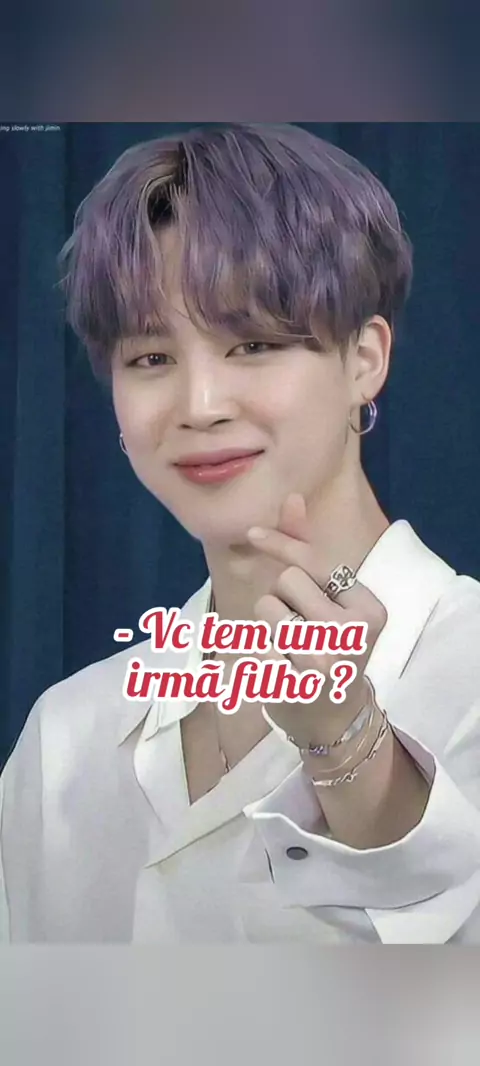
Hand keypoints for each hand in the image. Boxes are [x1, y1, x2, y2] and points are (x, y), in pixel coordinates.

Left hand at [247, 493, 387, 746]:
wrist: (334, 718)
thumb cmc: (330, 647)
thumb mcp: (330, 599)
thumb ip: (309, 550)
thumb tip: (292, 497)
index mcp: (368, 609)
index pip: (315, 562)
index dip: (282, 544)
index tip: (253, 532)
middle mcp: (352, 634)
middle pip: (288, 581)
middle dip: (283, 596)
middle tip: (301, 625)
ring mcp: (324, 661)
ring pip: (267, 606)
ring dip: (269, 620)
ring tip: (290, 645)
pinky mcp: (294, 683)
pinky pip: (256, 641)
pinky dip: (261, 649)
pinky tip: (282, 667)